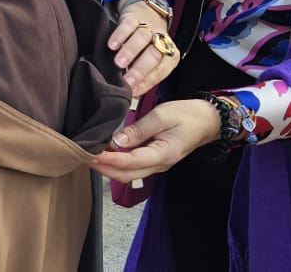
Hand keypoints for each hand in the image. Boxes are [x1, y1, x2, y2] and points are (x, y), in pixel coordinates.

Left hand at [93, 99, 221, 183]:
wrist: (207, 120)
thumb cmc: (187, 115)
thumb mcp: (162, 116)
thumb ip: (139, 130)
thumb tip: (117, 141)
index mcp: (163, 154)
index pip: (130, 162)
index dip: (108, 161)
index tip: (91, 154)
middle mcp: (159, 165)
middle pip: (126, 175)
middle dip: (103, 169)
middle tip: (83, 156)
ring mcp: (157, 165)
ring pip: (128, 174)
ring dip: (109, 169)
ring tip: (90, 156)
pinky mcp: (155, 160)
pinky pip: (133, 168)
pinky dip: (117, 164)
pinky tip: (107, 154)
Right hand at [107, 3, 175, 96]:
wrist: (147, 14)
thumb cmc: (147, 45)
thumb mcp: (151, 62)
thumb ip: (144, 77)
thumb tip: (132, 95)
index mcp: (169, 56)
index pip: (159, 71)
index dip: (146, 82)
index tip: (132, 92)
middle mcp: (161, 42)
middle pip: (153, 56)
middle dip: (139, 70)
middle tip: (126, 81)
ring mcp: (148, 28)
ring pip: (142, 39)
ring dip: (130, 52)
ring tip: (118, 63)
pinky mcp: (135, 18)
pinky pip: (129, 25)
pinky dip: (120, 35)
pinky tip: (112, 45)